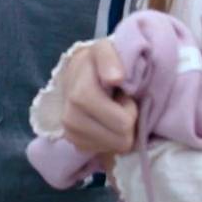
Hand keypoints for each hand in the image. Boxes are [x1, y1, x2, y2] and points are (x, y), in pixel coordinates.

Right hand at [60, 40, 137, 157]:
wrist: (77, 74)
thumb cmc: (97, 63)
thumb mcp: (105, 50)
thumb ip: (110, 59)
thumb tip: (115, 78)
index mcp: (80, 94)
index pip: (121, 123)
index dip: (130, 111)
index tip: (125, 95)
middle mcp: (70, 118)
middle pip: (120, 140)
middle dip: (128, 123)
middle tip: (121, 103)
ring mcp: (71, 133)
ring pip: (114, 148)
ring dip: (119, 132)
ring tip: (112, 110)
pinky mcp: (75, 144)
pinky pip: (105, 152)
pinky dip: (111, 139)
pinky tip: (105, 121)